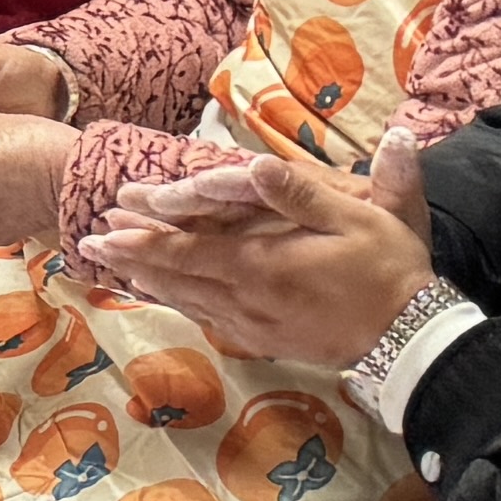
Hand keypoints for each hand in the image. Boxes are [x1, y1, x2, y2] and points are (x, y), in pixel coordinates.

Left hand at [78, 136, 434, 367]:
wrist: (410, 337)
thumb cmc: (388, 270)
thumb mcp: (358, 219)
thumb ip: (303, 193)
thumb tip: (259, 162)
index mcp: (262, 266)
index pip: (188, 250)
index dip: (145, 237)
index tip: (107, 224)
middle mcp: (246, 299)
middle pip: (176, 275)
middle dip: (132, 256)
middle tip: (90, 240)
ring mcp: (252, 324)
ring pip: (186, 299)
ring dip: (147, 279)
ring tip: (113, 262)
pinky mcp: (263, 339)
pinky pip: (206, 318)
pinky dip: (177, 303)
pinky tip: (163, 295)